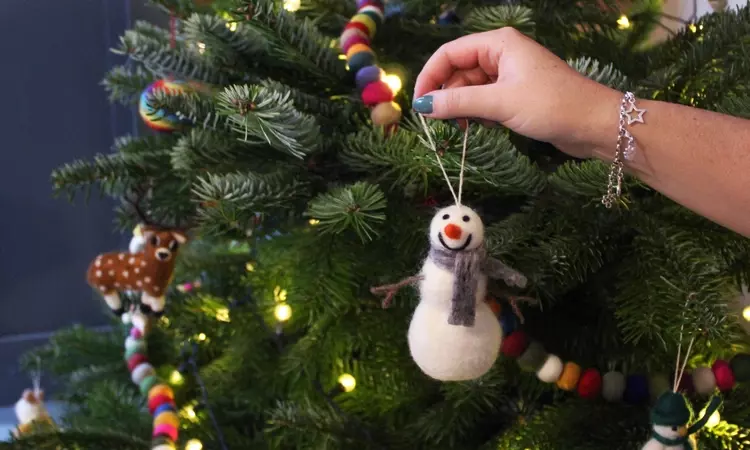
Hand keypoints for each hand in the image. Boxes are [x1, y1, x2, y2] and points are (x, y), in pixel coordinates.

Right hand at [413, 28, 620, 158]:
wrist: (596, 125)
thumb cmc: (552, 105)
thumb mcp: (500, 103)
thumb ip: (459, 102)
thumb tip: (422, 106)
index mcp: (498, 43)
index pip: (449, 54)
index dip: (429, 77)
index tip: (418, 106)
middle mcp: (501, 54)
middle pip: (458, 71)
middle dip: (446, 95)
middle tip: (438, 124)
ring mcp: (509, 75)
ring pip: (470, 88)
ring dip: (461, 107)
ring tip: (461, 129)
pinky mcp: (516, 94)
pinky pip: (484, 100)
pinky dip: (476, 113)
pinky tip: (479, 128)